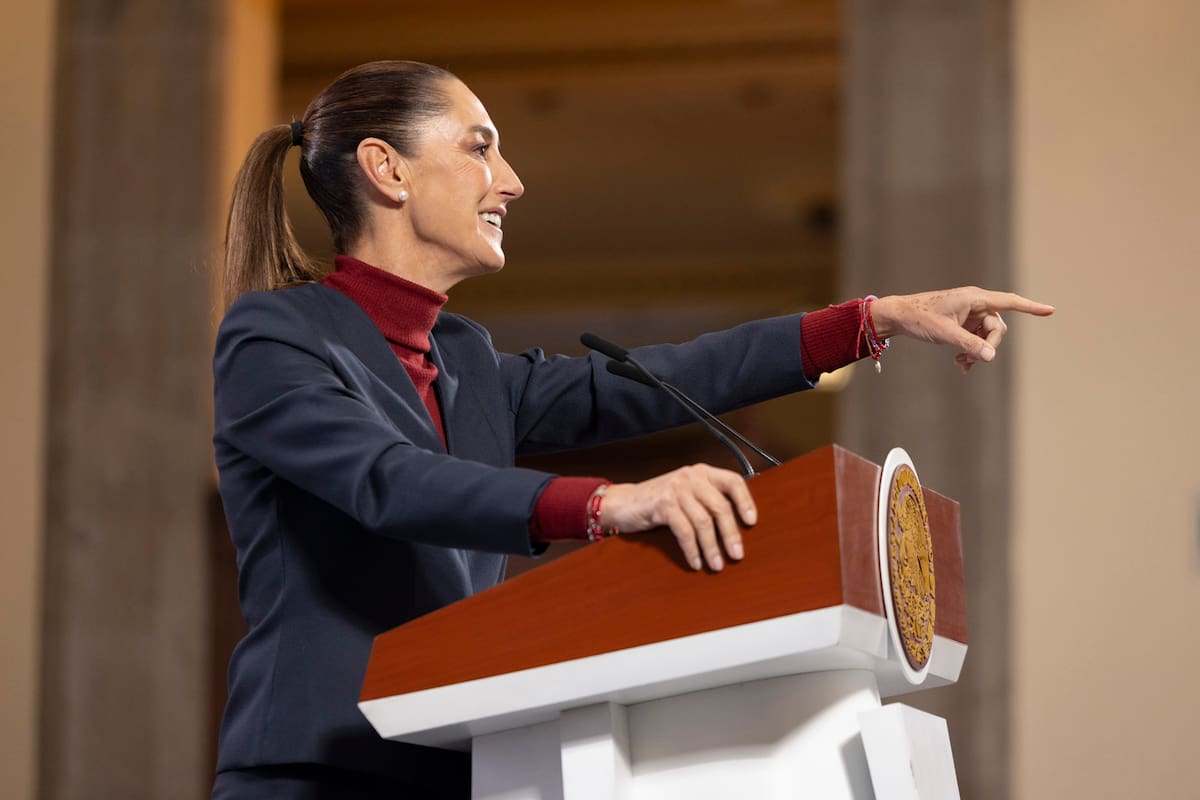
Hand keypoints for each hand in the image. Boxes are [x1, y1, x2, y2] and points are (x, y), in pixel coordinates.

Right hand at [600, 464, 755, 571]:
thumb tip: (734, 529)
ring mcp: (676, 489)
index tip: (751, 522)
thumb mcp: (685, 495)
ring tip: (717, 564)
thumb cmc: (658, 502)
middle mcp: (691, 477)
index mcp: (702, 473)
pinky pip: (685, 531)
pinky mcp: (663, 504)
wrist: (622, 503)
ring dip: (712, 547)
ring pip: (703, 522)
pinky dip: (692, 549)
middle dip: (730, 534)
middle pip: (721, 507)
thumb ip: (706, 501)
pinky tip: (696, 562)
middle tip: (737, 555)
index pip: (732, 481)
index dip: (745, 501)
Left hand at [870, 287, 1053, 372]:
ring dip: (978, 351)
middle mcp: (975, 303)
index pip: (1009, 302)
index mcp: (974, 298)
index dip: (1030, 307)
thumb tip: (991, 357)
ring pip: (987, 335)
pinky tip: (961, 365)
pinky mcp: (962, 322)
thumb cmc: (920, 318)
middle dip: (988, 345)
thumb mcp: (945, 334)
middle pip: (997, 327)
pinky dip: (971, 351)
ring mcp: (969, 313)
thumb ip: (969, 345)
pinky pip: (976, 338)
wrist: (898, 316)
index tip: (1050, 310)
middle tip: (972, 361)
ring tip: (961, 365)